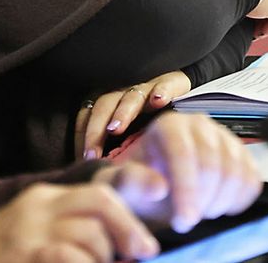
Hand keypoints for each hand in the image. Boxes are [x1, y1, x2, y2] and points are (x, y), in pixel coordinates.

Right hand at [0, 182, 158, 262]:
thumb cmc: (2, 258)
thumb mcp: (35, 233)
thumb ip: (73, 230)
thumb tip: (126, 245)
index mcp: (44, 199)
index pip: (99, 186)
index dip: (135, 184)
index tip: (162, 190)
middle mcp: (38, 209)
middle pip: (100, 203)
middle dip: (129, 228)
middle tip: (144, 251)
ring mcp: (30, 235)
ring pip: (90, 236)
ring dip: (104, 257)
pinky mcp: (26, 257)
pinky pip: (71, 258)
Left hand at [75, 72, 191, 160]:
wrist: (186, 101)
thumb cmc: (156, 128)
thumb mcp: (134, 144)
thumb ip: (118, 158)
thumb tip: (100, 182)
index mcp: (111, 108)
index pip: (87, 116)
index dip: (82, 136)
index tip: (82, 159)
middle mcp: (126, 96)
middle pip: (104, 106)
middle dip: (95, 130)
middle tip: (92, 155)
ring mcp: (147, 90)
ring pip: (131, 97)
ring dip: (122, 112)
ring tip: (115, 128)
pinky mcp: (171, 85)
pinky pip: (165, 84)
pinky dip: (161, 91)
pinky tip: (159, 100)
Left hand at [101, 113, 261, 233]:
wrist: (157, 189)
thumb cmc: (138, 185)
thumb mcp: (123, 185)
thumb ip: (133, 182)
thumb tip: (158, 187)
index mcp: (169, 125)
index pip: (183, 153)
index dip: (186, 190)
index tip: (184, 221)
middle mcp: (199, 123)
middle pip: (213, 164)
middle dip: (203, 201)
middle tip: (188, 221)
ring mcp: (224, 137)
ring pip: (236, 171)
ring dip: (220, 202)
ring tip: (199, 212)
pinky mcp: (242, 154)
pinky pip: (252, 179)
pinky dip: (239, 200)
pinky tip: (219, 207)